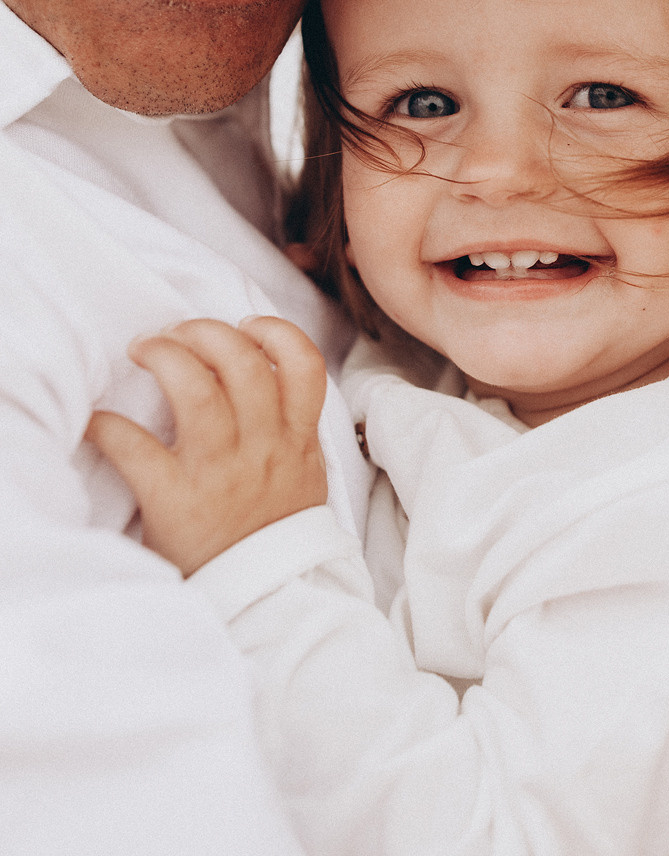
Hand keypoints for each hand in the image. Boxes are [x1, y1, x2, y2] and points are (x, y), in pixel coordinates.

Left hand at [86, 317, 328, 575]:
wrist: (268, 606)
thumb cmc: (273, 535)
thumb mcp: (303, 477)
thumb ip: (290, 430)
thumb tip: (263, 378)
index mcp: (296, 440)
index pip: (304, 365)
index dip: (273, 332)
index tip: (245, 327)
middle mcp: (264, 447)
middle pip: (243, 362)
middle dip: (206, 333)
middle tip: (177, 333)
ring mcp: (222, 472)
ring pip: (199, 389)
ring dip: (166, 356)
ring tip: (145, 349)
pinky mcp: (177, 501)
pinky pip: (139, 450)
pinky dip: (112, 428)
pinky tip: (98, 422)